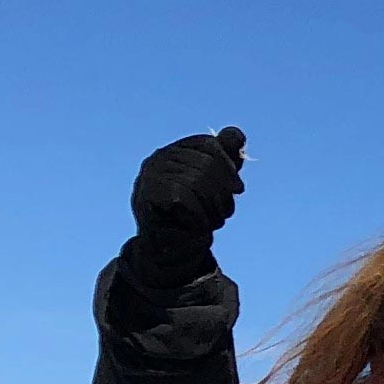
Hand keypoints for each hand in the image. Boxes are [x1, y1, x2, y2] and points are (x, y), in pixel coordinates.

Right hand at [128, 129, 245, 252]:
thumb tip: (236, 134)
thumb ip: (226, 159)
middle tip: (226, 212)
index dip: (228, 166)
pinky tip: (196, 225)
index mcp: (176, 151)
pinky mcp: (146, 196)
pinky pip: (182, 198)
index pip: (209, 145)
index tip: (237, 189)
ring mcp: (149, 177)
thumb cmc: (195, 213)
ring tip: (214, 221)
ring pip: (196, 182)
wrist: (171, 248)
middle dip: (224, 192)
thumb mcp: (216, 184)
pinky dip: (198, 215)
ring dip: (214, 207)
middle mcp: (159, 159)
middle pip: (206, 164)